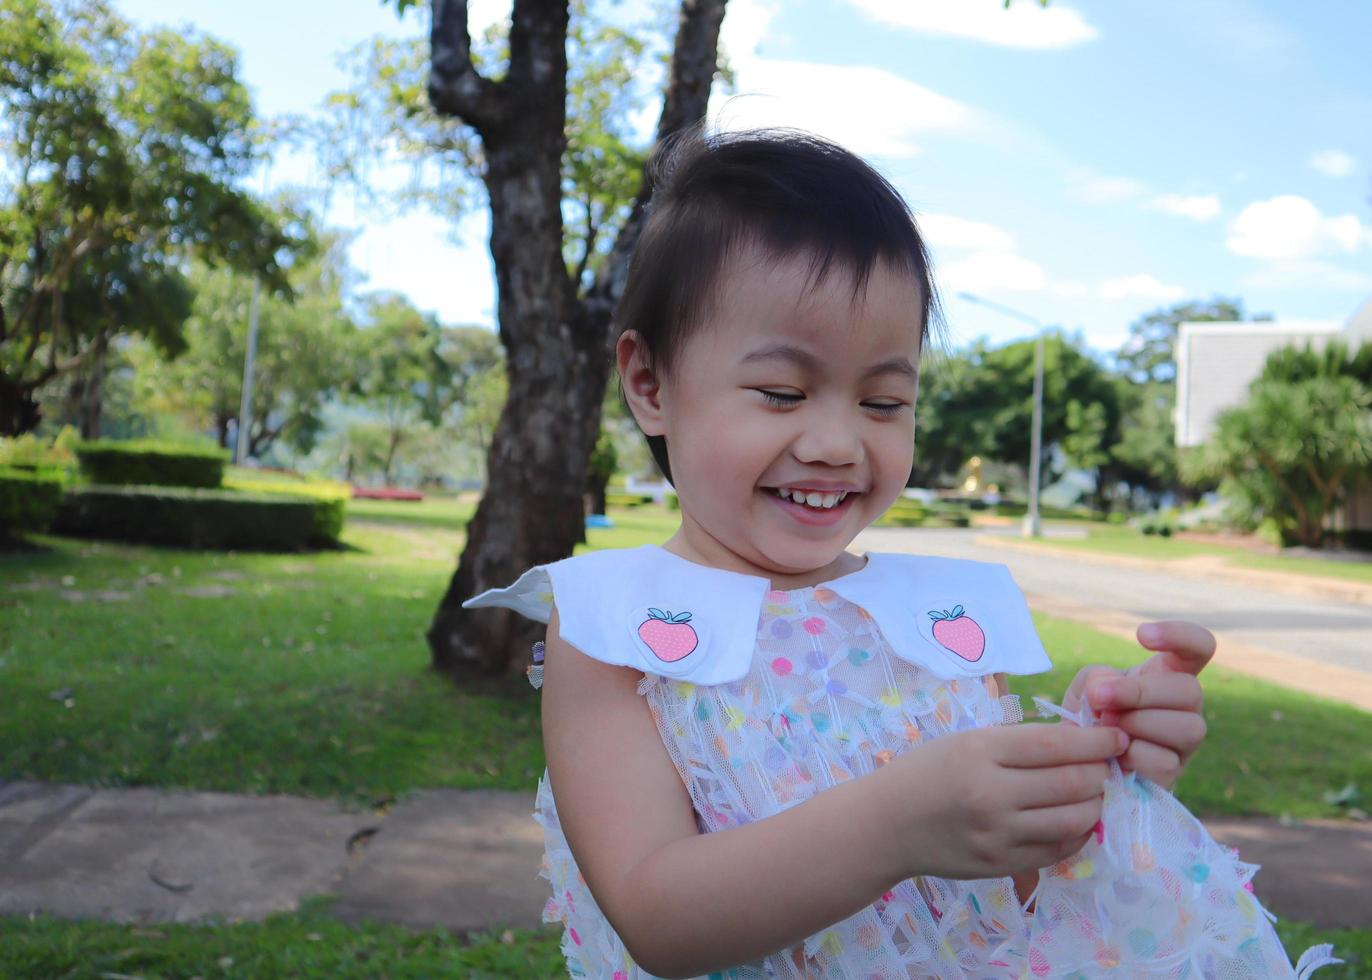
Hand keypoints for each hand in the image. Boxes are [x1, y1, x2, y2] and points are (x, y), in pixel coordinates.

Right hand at [882, 723, 1126, 879]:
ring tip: (1094, 792)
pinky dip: (1077, 833)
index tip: (1116, 737)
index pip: (1056, 745)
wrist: (886, 824)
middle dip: (1101, 772)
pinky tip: (1076, 820)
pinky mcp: (1001, 864)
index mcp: (980, 752)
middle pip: (1072, 782)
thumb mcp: (966, 742)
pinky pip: (1058, 850)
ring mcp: (997, 834)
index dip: (1095, 741)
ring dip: (1095, 804)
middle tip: (1108, 765)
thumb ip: (1018, 744)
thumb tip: (1079, 744)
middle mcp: (990, 794)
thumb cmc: (927, 772)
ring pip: (1073, 819)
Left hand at [1064, 620, 1214, 789]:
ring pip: (1188, 728)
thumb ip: (1097, 678)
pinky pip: (1165, 761)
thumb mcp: (1086, 688)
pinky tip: (1113, 755)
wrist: (1078, 762)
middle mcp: (1186, 707)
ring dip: (1138, 724)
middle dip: (1140, 692)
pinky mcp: (1174, 773)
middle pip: (1190, 690)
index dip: (1181, 635)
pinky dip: (1132, 755)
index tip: (1141, 635)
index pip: (1199, 646)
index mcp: (1168, 675)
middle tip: (1100, 698)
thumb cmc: (1090, 716)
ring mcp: (1185, 742)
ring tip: (1106, 726)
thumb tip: (1111, 689)